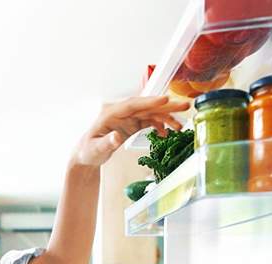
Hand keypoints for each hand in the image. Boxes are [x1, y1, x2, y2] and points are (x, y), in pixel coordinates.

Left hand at [72, 95, 189, 166]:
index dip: (149, 102)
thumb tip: (116, 137)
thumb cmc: (87, 151)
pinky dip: (159, 125)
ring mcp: (127, 118)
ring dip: (166, 118)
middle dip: (165, 106)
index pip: (132, 104)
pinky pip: (148, 121)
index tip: (165, 100)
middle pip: (145, 106)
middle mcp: (121, 112)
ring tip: (180, 125)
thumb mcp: (95, 149)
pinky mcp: (131, 124)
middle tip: (185, 105)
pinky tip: (167, 133)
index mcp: (110, 113)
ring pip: (150, 113)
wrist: (86, 155)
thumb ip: (106, 143)